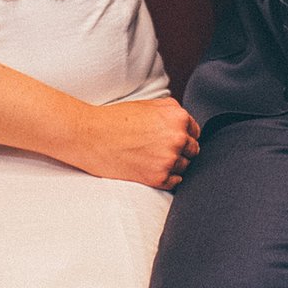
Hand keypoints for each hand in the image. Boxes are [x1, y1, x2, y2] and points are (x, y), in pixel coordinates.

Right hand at [64, 95, 200, 188]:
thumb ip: (172, 111)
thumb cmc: (116, 119)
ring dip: (172, 165)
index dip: (183, 135)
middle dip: (180, 151)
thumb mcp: (149, 104)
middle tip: (159, 149)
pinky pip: (175, 182)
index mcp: (178, 117)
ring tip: (150, 158)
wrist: (91, 136)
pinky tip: (149, 168)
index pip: (195, 132)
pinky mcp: (158, 177)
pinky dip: (166, 178)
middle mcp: (178, 138)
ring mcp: (169, 159)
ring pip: (185, 167)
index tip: (170, 139)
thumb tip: (186, 124)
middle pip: (193, 151)